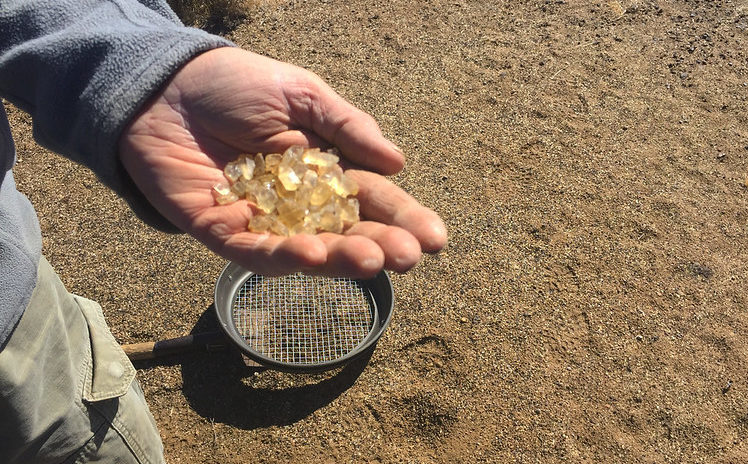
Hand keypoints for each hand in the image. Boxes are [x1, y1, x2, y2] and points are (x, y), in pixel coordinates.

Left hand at [119, 47, 446, 277]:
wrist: (162, 87)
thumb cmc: (234, 85)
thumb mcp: (300, 94)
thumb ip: (346, 127)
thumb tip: (396, 163)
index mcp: (325, 170)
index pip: (373, 200)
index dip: (405, 218)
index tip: (436, 238)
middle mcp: (300, 204)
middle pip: (348, 232)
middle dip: (381, 246)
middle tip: (409, 257)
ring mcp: (263, 222)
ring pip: (309, 251)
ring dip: (341, 259)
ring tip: (372, 260)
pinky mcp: (222, 232)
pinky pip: (256, 253)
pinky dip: (285, 258)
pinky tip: (314, 255)